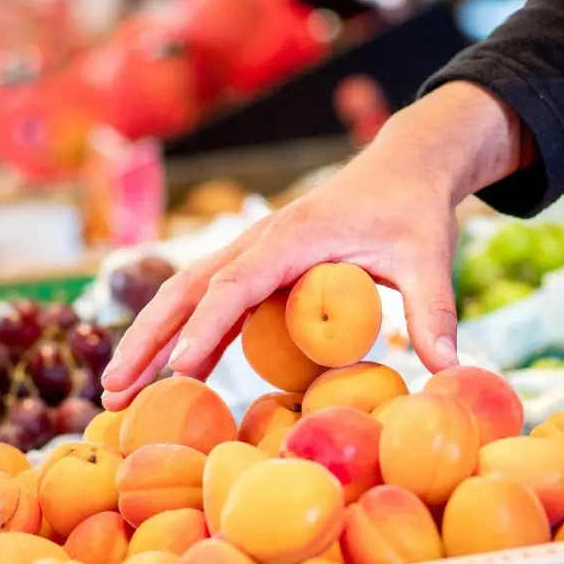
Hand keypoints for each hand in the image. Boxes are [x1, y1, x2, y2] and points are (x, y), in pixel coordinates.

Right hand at [101, 153, 459, 408]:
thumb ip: (434, 310)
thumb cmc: (413, 212)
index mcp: (292, 236)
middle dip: (145, 340)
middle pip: (185, 289)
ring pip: (184, 296)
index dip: (205, 329)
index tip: (179, 371)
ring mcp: (252, 254)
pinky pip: (209, 303)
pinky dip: (182, 337)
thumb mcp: (430, 257)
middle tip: (112, 391)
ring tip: (116, 393)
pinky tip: (167, 376)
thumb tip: (450, 370)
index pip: (235, 284)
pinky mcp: (257, 269)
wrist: (404, 169)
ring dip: (148, 342)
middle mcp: (259, 242)